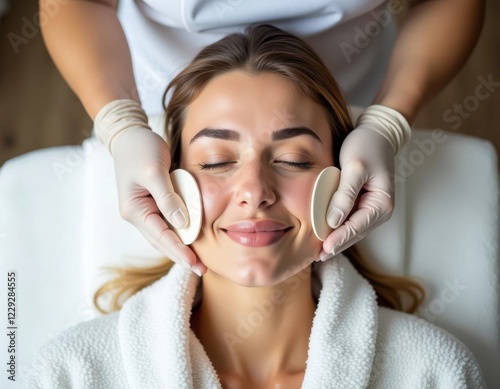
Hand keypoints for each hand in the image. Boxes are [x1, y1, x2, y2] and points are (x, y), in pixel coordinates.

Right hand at [111, 127, 206, 275]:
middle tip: (201, 269)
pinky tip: (193, 238)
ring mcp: (145, 210)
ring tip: (198, 260)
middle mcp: (138, 214)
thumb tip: (182, 223)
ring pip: (166, 234)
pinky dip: (181, 230)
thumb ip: (168, 199)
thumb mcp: (153, 172)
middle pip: (162, 241)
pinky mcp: (154, 203)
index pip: (160, 236)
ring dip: (181, 246)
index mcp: (134, 210)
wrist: (130, 135)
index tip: (193, 263)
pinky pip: (169, 222)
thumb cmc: (140, 150)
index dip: (178, 251)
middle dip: (181, 255)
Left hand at [321, 105, 409, 256]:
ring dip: (337, 240)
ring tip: (318, 253)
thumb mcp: (355, 167)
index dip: (341, 238)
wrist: (377, 134)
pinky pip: (349, 220)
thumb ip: (345, 194)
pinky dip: (337, 228)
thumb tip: (333, 220)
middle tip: (317, 257)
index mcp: (382, 203)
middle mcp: (379, 210)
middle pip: (356, 232)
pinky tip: (324, 236)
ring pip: (352, 230)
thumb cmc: (367, 146)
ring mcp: (371, 208)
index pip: (358, 226)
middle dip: (337, 244)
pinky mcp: (361, 204)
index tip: (325, 248)